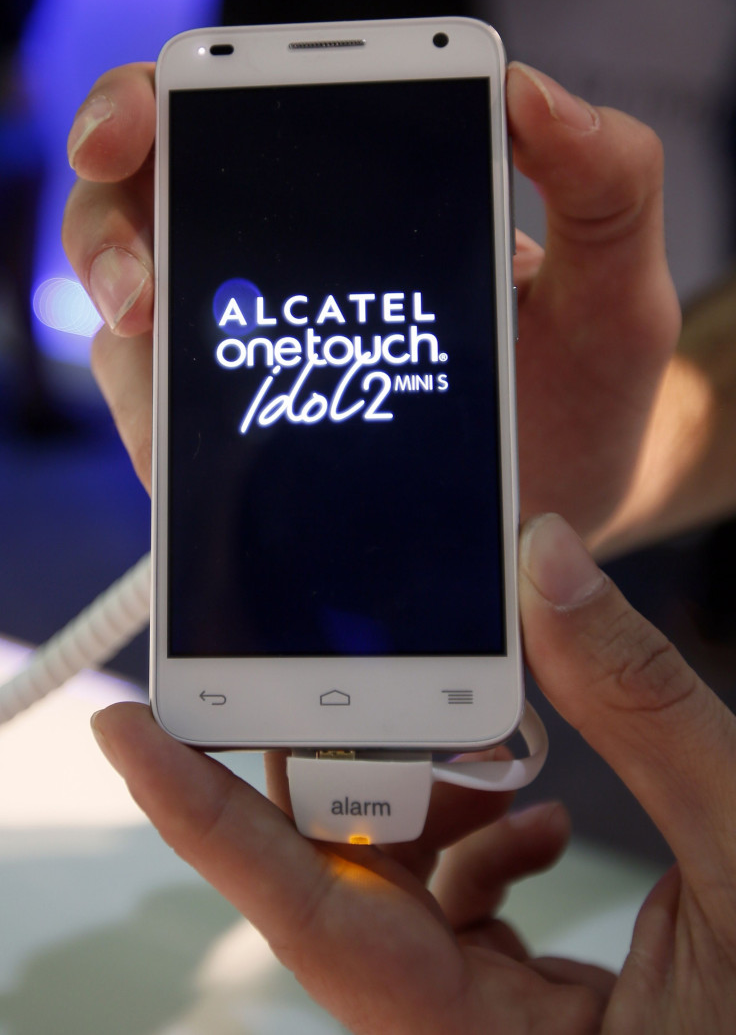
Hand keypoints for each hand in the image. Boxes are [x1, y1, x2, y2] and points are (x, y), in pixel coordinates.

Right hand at [62, 62, 680, 542]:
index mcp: (359, 191)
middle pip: (144, 214)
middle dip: (112, 235)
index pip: (226, 117)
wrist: (572, 495)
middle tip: (141, 285)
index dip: (153, 105)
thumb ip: (603, 181)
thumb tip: (531, 95)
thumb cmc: (588, 380)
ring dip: (130, 346)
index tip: (141, 127)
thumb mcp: (613, 279)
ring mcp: (261, 356)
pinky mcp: (251, 444)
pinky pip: (176, 429)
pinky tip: (188, 458)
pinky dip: (162, 436)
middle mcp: (287, 264)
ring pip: (137, 326)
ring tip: (162, 373)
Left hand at [92, 512, 735, 1032]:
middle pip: (339, 888)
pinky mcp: (507, 1011)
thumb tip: (545, 563)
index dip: (205, 819)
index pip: (312, 922)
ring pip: (390, 893)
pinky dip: (473, 846)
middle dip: (345, 774)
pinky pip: (444, 914)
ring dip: (427, 803)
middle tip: (353, 681)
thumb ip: (641, 707)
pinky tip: (530, 815)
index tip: (128, 729)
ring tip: (492, 755)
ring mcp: (481, 1031)